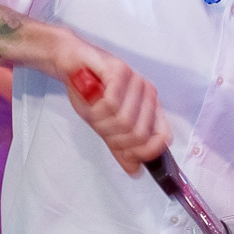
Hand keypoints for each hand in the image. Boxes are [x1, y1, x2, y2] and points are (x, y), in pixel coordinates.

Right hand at [54, 39, 170, 173]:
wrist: (71, 63)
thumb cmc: (90, 91)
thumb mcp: (105, 126)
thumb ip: (120, 147)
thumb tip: (135, 171)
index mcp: (149, 108)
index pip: (162, 137)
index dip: (144, 151)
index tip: (123, 150)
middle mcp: (148, 94)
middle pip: (137, 135)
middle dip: (112, 136)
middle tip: (99, 123)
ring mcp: (137, 82)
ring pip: (123, 121)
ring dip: (100, 121)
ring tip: (92, 108)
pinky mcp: (121, 71)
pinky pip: (111, 104)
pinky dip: (96, 107)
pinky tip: (91, 97)